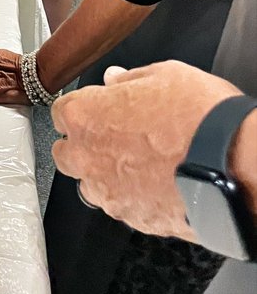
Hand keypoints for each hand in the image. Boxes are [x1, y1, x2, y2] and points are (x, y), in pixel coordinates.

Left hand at [53, 62, 241, 239]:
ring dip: (106, 174)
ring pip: (90, 184)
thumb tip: (114, 79)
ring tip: (141, 163)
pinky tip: (157, 183)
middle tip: (115, 136)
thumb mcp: (165, 75)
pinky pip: (121, 206)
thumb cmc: (200, 117)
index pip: (61, 112)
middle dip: (83, 146)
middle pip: (65, 153)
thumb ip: (129, 79)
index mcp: (85, 116)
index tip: (97, 109)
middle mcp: (86, 157)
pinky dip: (132, 196)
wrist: (233, 165)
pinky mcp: (131, 218)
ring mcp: (107, 192)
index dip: (82, 109)